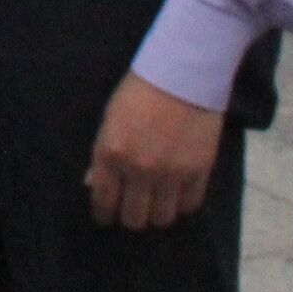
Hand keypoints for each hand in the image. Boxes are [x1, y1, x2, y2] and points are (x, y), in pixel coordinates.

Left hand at [86, 73, 223, 229]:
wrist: (183, 73)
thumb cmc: (140, 90)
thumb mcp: (111, 119)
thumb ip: (101, 155)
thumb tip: (93, 184)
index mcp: (112, 153)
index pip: (104, 201)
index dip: (103, 214)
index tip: (106, 216)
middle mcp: (139, 169)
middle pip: (134, 218)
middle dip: (130, 216)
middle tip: (133, 207)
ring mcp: (171, 173)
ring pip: (162, 218)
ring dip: (157, 213)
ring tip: (157, 202)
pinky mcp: (199, 172)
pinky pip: (189, 205)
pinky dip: (182, 204)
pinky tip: (178, 193)